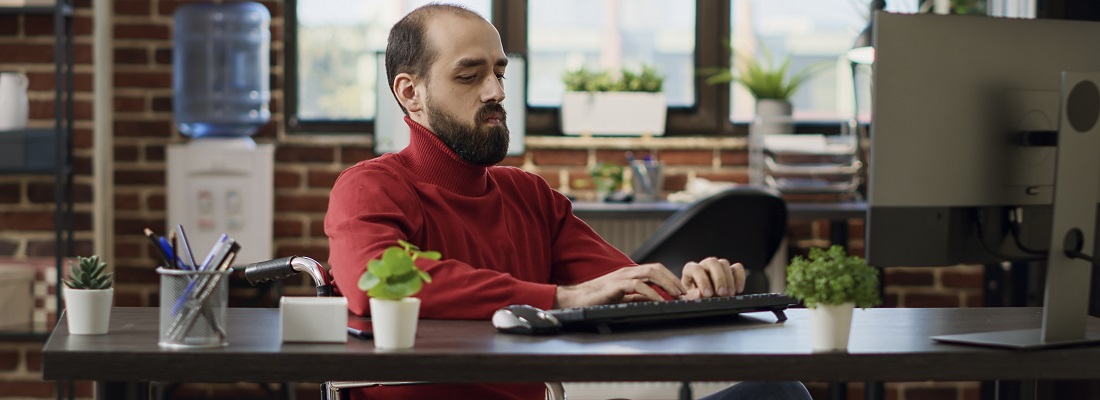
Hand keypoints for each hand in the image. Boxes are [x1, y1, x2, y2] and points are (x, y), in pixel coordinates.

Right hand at [554, 263, 685, 307]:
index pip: (654, 270)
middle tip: (684, 292)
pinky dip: (651, 292)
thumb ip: (636, 296)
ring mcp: (621, 276)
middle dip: (672, 279)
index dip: (670, 278)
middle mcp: (627, 271)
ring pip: (650, 273)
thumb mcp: (621, 297)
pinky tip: (659, 300)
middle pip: (656, 268)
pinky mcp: (615, 285)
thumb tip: (654, 299)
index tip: (681, 290)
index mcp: (629, 273)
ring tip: (676, 295)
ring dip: (666, 283)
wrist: (575, 300)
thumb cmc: (596, 298)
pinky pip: (637, 285)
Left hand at [680, 257, 744, 298]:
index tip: (707, 294)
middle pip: (712, 262)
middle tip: (722, 293)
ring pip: (724, 263)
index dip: (702, 281)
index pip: (696, 269)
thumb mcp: (689, 298)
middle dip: (719, 278)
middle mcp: (704, 265)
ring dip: (729, 279)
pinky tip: (738, 289)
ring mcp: (717, 266)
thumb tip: (699, 293)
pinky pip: (737, 268)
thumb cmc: (693, 296)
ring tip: (729, 294)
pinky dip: (740, 277)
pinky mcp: (729, 270)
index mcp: (690, 269)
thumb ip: (692, 296)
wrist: (702, 298)